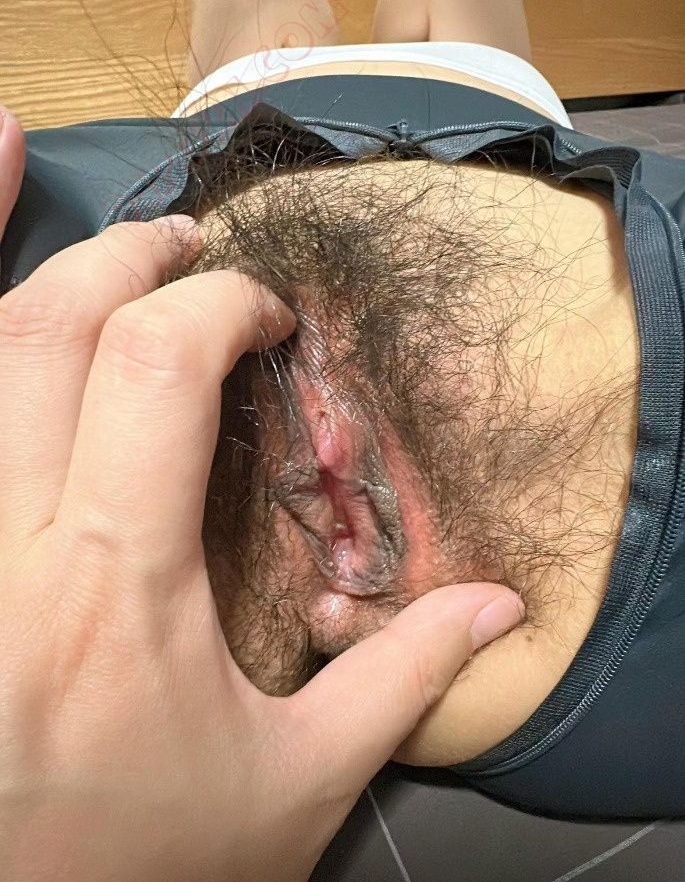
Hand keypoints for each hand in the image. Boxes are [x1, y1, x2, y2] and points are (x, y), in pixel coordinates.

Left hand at [0, 105, 524, 881]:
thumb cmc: (138, 861)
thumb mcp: (291, 787)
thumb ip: (401, 685)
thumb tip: (503, 607)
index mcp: (116, 583)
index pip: (158, 367)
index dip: (220, 307)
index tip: (265, 319)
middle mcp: (3, 542)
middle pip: (52, 327)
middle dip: (132, 261)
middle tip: (188, 258)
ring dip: (27, 260)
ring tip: (77, 219)